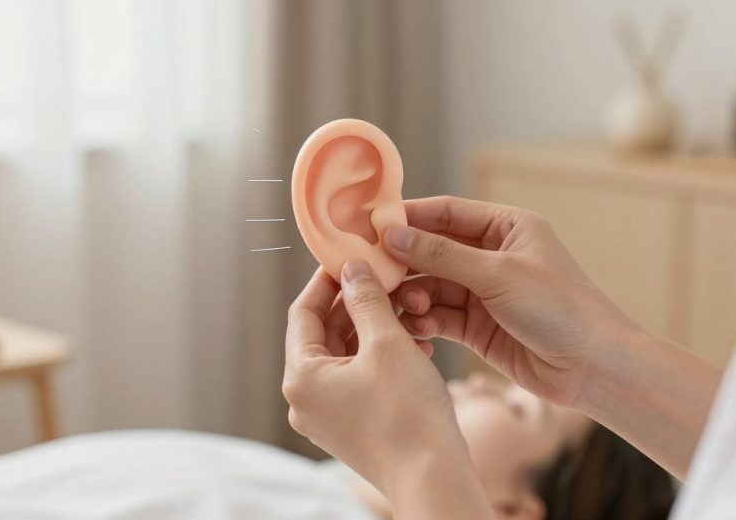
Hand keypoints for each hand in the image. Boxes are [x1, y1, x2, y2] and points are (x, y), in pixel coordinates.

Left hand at [282, 261, 480, 499]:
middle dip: (357, 306)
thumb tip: (352, 268)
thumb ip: (366, 299)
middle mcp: (304, 399)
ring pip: (345, 357)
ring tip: (407, 313)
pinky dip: (380, 359)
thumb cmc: (408, 414)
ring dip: (374, 331)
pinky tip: (414, 345)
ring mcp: (326, 417)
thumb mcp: (387, 343)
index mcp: (301, 377)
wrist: (433, 477)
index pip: (303, 312)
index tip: (348, 258)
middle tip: (384, 281)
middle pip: (324, 334)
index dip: (326, 281)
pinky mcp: (349, 428)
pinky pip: (357, 380)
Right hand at [383, 196, 638, 407]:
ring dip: (413, 294)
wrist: (592, 367)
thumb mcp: (498, 274)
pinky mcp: (477, 327)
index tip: (371, 224)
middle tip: (374, 272)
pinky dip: (424, 320)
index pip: (447, 212)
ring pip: (431, 285)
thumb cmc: (559, 308)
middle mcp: (492, 256)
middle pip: (433, 250)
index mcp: (506, 227)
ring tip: (405, 306)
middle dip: (405, 261)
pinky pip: (438, 315)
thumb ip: (442, 254)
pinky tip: (418, 327)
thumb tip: (393, 234)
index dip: (409, 217)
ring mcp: (483, 292)